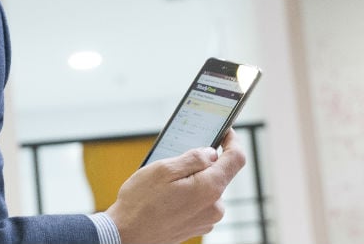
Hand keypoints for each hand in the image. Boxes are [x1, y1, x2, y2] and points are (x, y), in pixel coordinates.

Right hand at [104, 129, 246, 243]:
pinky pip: (199, 202)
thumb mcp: (164, 169)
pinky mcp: (198, 226)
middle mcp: (215, 206)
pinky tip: (166, 196)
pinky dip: (187, 194)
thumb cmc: (141, 202)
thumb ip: (193, 158)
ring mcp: (207, 219)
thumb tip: (211, 152)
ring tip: (164, 183)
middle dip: (201, 163)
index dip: (232, 141)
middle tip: (175, 160)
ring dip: (192, 180)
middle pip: (218, 174)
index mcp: (210, 188)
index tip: (225, 131)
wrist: (128, 235)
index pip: (236, 159)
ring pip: (207, 188)